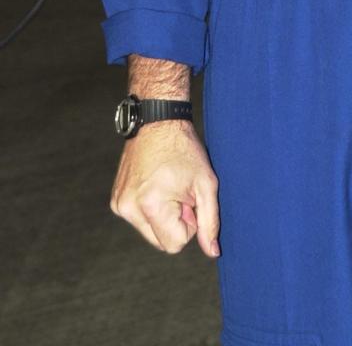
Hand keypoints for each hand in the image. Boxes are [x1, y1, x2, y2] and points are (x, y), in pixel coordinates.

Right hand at [110, 120, 219, 256]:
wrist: (158, 120)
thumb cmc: (185, 149)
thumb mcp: (206, 184)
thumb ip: (210, 221)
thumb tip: (213, 253)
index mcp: (150, 205)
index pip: (174, 244)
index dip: (188, 224)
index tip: (189, 199)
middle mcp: (128, 208)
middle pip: (160, 242)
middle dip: (175, 222)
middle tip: (180, 191)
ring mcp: (118, 204)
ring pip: (150, 231)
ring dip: (162, 215)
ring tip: (168, 185)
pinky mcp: (115, 200)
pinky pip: (139, 219)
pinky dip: (151, 208)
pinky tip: (156, 183)